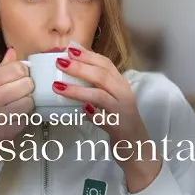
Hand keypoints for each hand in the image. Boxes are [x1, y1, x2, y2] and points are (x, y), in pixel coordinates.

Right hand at [0, 47, 34, 167]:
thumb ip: (0, 68)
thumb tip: (13, 51)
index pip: (17, 68)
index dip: (23, 72)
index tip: (19, 78)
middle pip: (27, 84)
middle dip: (27, 88)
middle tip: (19, 93)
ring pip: (30, 102)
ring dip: (27, 103)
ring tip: (17, 105)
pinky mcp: (6, 132)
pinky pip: (27, 118)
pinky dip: (25, 117)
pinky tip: (14, 118)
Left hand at [52, 47, 161, 191]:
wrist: (136, 145)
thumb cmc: (119, 119)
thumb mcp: (110, 98)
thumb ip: (95, 86)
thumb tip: (72, 71)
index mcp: (120, 83)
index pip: (105, 63)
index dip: (87, 55)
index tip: (69, 49)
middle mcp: (123, 93)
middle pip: (102, 75)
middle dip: (80, 67)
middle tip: (60, 63)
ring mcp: (122, 110)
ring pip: (100, 96)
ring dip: (78, 90)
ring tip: (58, 86)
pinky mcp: (119, 126)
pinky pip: (103, 119)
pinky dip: (91, 114)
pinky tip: (80, 111)